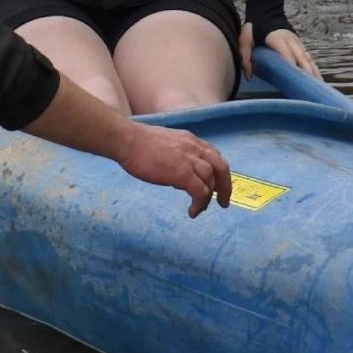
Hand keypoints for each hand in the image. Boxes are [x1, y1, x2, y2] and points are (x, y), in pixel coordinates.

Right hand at [117, 122, 231, 218]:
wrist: (127, 140)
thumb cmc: (137, 142)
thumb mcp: (163, 144)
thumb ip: (175, 156)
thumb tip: (176, 176)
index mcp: (189, 140)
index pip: (213, 154)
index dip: (217, 170)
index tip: (215, 183)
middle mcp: (193, 147)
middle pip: (221, 166)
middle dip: (225, 185)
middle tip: (223, 201)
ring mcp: (189, 160)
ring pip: (212, 180)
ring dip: (210, 197)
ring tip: (201, 208)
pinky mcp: (182, 173)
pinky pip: (200, 192)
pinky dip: (200, 204)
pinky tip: (192, 212)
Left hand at [239, 24, 320, 80]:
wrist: (266, 13)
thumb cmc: (254, 29)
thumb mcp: (245, 40)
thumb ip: (245, 56)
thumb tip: (249, 75)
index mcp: (278, 39)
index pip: (287, 54)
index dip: (293, 66)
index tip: (297, 80)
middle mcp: (291, 40)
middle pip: (301, 57)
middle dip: (308, 71)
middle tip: (313, 86)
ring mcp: (297, 42)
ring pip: (307, 57)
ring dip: (314, 70)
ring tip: (319, 84)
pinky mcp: (299, 44)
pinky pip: (308, 56)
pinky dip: (313, 66)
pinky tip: (316, 77)